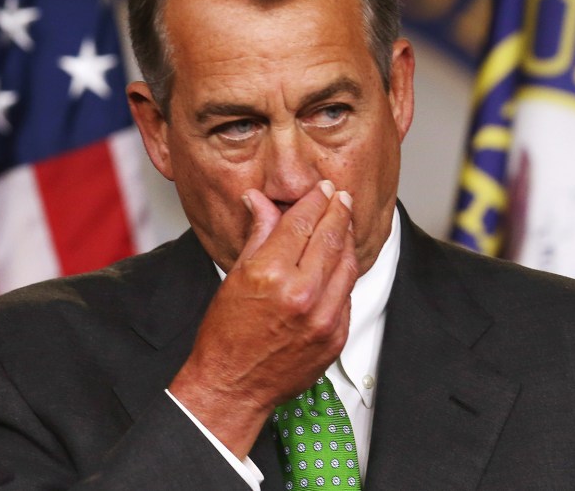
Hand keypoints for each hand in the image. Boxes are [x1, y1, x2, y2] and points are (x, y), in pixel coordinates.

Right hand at [168, 180, 357, 457]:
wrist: (233, 385)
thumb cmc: (225, 336)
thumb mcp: (235, 277)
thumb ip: (258, 235)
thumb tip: (260, 202)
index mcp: (271, 274)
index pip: (302, 222)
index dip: (315, 200)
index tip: (321, 189)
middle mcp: (302, 294)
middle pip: (331, 237)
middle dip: (338, 211)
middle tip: (341, 197)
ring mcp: (324, 317)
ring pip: (348, 264)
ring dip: (347, 239)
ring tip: (343, 224)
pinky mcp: (336, 336)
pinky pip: (348, 294)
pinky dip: (344, 273)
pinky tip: (339, 263)